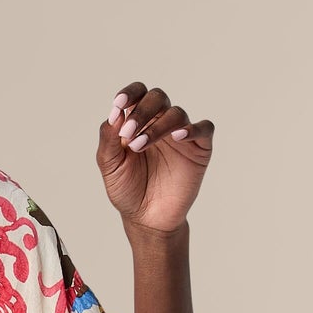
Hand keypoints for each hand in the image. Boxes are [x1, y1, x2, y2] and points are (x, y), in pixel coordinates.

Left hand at [96, 82, 213, 234]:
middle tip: (128, 133)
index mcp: (139, 121)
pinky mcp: (199, 149)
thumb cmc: (128, 190)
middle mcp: (160, 123)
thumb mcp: (110, 166)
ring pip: (177, 113)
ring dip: (158, 126)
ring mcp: (181, 135)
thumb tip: (115, 114)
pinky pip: (204, 128)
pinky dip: (193, 128)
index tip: (118, 105)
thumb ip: (108, 138)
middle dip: (142, 110)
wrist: (146, 219)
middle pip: (158, 97)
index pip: (138, 94)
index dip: (129, 93)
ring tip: (140, 145)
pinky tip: (178, 136)